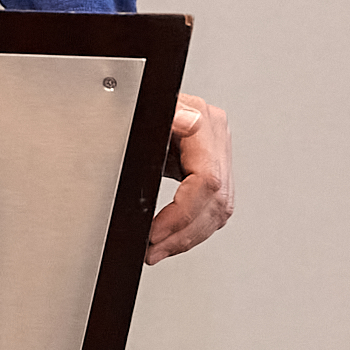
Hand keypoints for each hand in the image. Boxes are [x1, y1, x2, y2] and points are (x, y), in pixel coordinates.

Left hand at [144, 92, 230, 264]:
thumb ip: (167, 120)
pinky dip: (192, 227)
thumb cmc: (132, 102)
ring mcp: (218, 152)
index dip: (182, 215)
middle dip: (183, 234)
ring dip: (188, 237)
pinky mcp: (212, 166)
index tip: (155, 234)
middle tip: (153, 251)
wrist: (130, 98)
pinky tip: (174, 238)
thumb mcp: (143, 113)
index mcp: (204, 122)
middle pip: (216, 202)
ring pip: (219, 210)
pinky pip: (213, 206)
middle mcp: (217, 136)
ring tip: (159, 251)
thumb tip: (189, 123)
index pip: (207, 182)